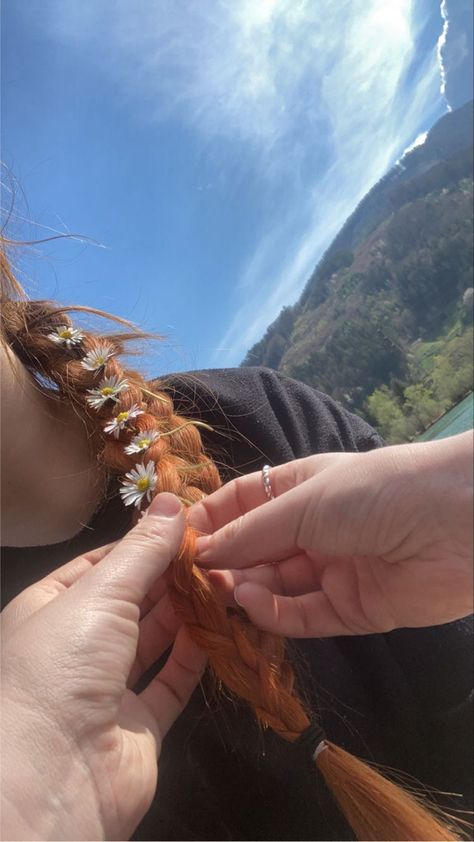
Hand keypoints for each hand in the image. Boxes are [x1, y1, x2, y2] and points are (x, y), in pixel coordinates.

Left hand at [1, 493, 205, 840]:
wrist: (54, 775)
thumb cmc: (62, 664)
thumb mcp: (100, 592)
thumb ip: (142, 550)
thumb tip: (170, 501)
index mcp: (51, 608)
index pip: (101, 565)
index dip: (142, 545)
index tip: (187, 525)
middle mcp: (77, 646)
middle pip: (132, 601)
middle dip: (171, 576)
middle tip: (219, 550)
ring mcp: (108, 688)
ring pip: (155, 640)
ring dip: (188, 612)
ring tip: (228, 580)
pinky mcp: (140, 725)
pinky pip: (172, 682)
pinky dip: (196, 654)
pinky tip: (222, 625)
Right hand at [191, 432, 472, 637]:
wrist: (458, 522)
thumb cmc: (374, 491)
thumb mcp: (304, 502)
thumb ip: (251, 532)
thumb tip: (200, 553)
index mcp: (300, 489)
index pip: (242, 505)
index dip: (210, 522)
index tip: (173, 543)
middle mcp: (313, 530)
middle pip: (255, 551)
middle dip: (224, 564)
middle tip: (190, 580)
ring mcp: (332, 571)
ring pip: (276, 588)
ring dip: (246, 590)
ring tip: (220, 592)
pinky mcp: (353, 610)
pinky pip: (304, 616)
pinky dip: (275, 614)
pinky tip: (254, 603)